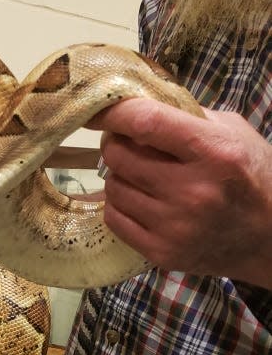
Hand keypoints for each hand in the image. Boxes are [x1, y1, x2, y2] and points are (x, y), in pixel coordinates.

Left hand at [89, 98, 271, 287]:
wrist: (268, 239)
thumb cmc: (252, 177)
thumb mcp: (233, 134)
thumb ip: (188, 117)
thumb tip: (137, 102)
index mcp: (214, 152)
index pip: (147, 123)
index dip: (115, 114)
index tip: (99, 111)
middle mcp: (192, 191)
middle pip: (119, 156)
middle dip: (116, 144)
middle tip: (126, 144)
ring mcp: (175, 226)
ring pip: (113, 187)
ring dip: (119, 176)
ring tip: (140, 175)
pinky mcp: (161, 252)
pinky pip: (114, 218)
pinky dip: (119, 204)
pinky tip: (138, 199)